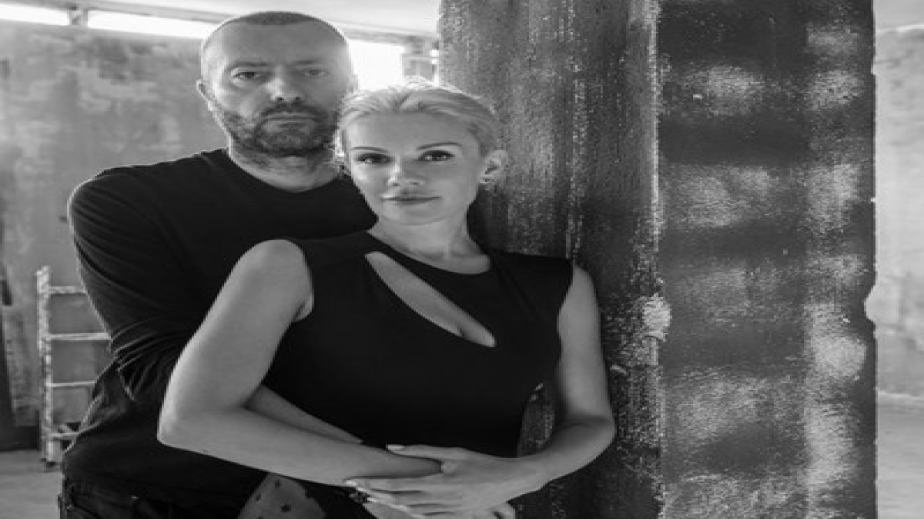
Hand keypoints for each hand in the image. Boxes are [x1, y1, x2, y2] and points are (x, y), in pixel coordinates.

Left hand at [345, 445, 540, 515]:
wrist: (511, 481)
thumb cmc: (483, 464)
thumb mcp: (453, 452)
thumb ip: (421, 450)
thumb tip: (393, 446)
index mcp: (438, 483)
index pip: (398, 484)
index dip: (375, 484)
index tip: (357, 480)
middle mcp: (439, 500)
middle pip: (399, 499)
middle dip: (375, 494)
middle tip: (355, 488)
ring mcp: (446, 511)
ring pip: (410, 510)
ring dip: (389, 504)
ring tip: (371, 497)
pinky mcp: (454, 515)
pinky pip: (425, 515)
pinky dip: (409, 511)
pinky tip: (400, 506)